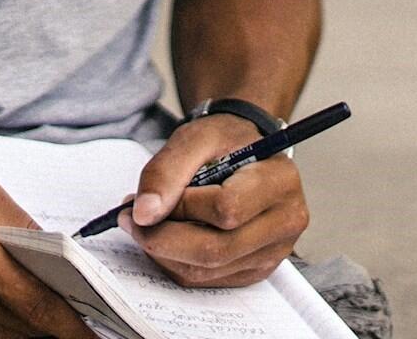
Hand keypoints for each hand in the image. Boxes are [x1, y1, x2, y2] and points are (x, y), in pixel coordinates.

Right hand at [0, 146, 99, 338]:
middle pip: (21, 330)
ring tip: (44, 321)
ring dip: (23, 333)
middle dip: (52, 330)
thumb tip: (56, 256)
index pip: (37, 306)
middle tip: (80, 325)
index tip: (95, 335)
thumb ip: (19, 222)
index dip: (72, 326)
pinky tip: (1, 320)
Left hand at [121, 115, 308, 287]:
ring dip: (164, 252)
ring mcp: (274, 252)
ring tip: (145, 224)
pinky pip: (208, 279)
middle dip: (163, 237)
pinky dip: (175, 262)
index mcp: (280, 182)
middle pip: (217, 249)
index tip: (142, 200)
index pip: (226, 209)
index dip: (180, 208)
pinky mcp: (256, 270)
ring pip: (208, 270)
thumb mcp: (194, 137)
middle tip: (130, 219)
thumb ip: (166, 171)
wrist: (246, 151)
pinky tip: (165, 238)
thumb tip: (143, 214)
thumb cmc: (224, 141)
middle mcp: (286, 222)